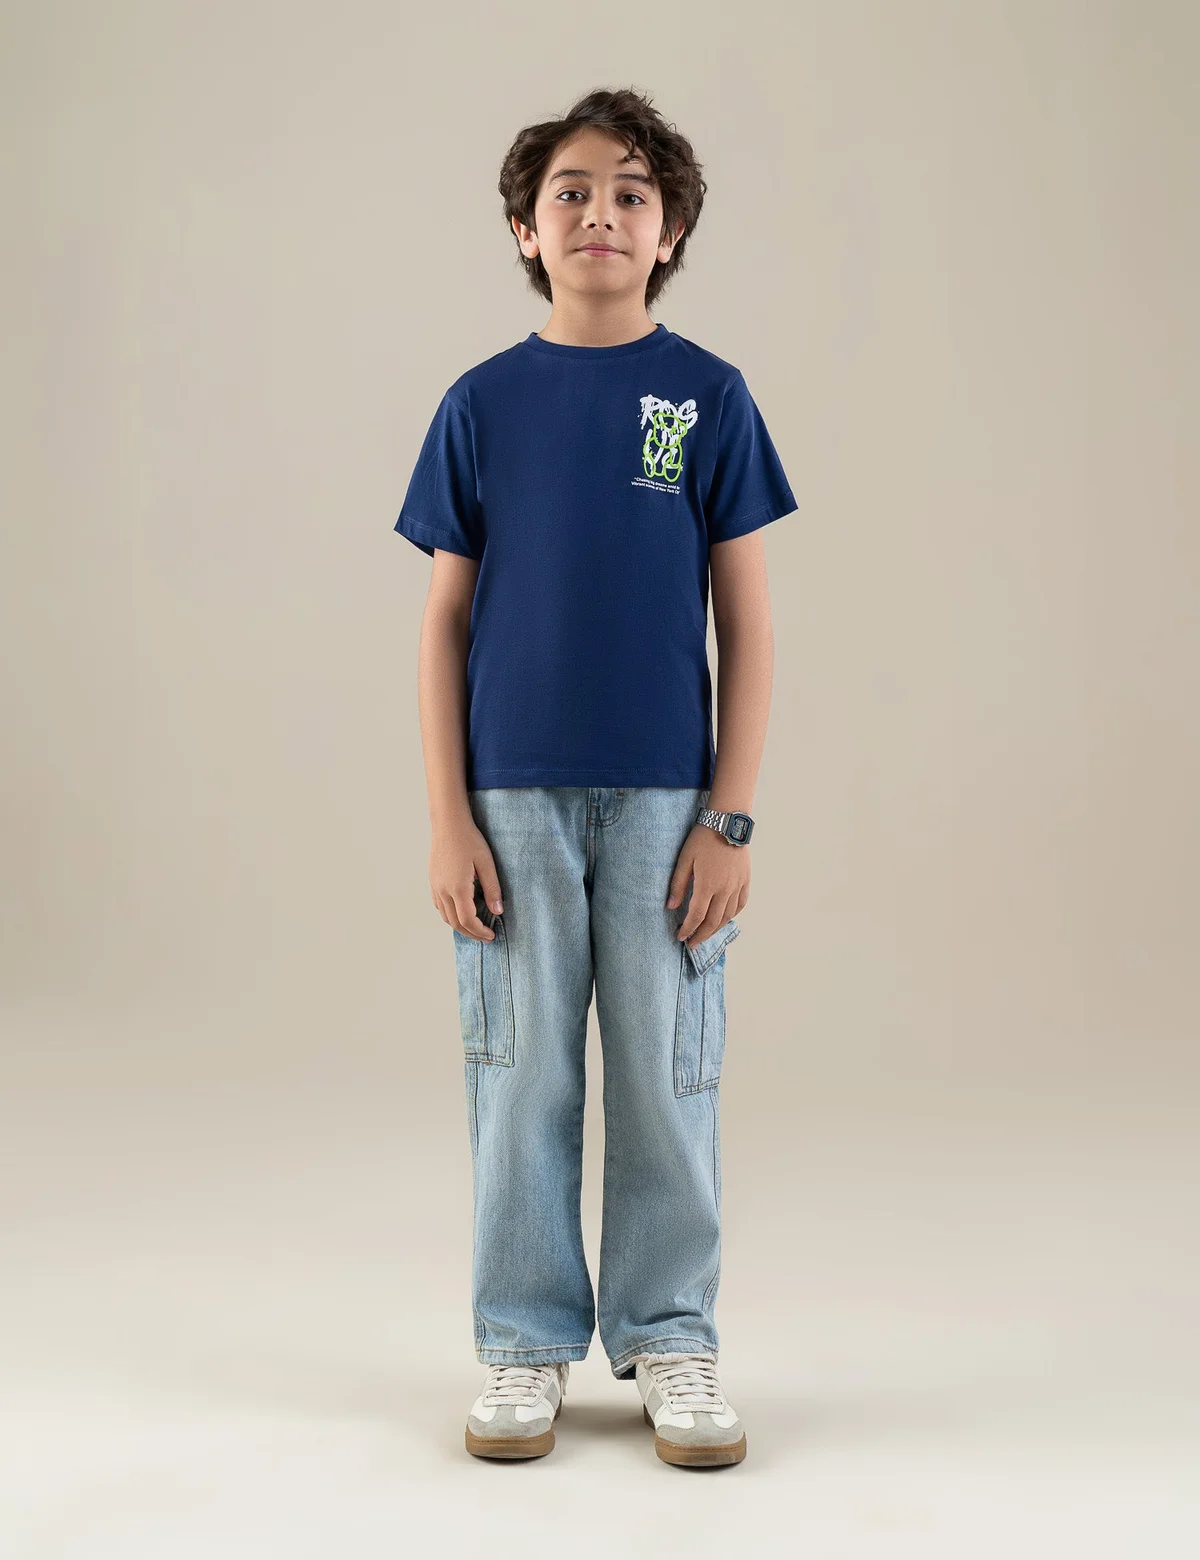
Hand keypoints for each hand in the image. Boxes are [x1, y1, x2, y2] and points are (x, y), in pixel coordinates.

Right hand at [431, 817, 503, 941]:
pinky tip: (460, 913)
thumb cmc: (469, 840)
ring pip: (445, 917)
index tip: (491, 935)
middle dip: (471, 933)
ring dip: (460, 926)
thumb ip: (492, 889)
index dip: (480, 931)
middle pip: (455, 923)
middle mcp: (443, 891)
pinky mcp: (432, 881)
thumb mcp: (486, 863)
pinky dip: (450, 916)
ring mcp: (435, 886)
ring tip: (475, 928)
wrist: (448, 824)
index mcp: (458, 888)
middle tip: (486, 937)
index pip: (467, 920)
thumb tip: (498, 911)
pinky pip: (439, 906)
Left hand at [666, 823, 749, 948]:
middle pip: (713, 921)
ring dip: (716, 929)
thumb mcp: (684, 859)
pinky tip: (724, 918)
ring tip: (705, 934)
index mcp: (707, 884)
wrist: (727, 822)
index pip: (697, 916)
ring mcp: (737, 885)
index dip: (688, 929)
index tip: (680, 937)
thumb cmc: (702, 838)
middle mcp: (725, 889)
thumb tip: (671, 907)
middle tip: (692, 943)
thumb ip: (678, 885)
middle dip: (701, 935)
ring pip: (728, 916)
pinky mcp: (745, 880)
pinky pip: (741, 904)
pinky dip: (732, 915)